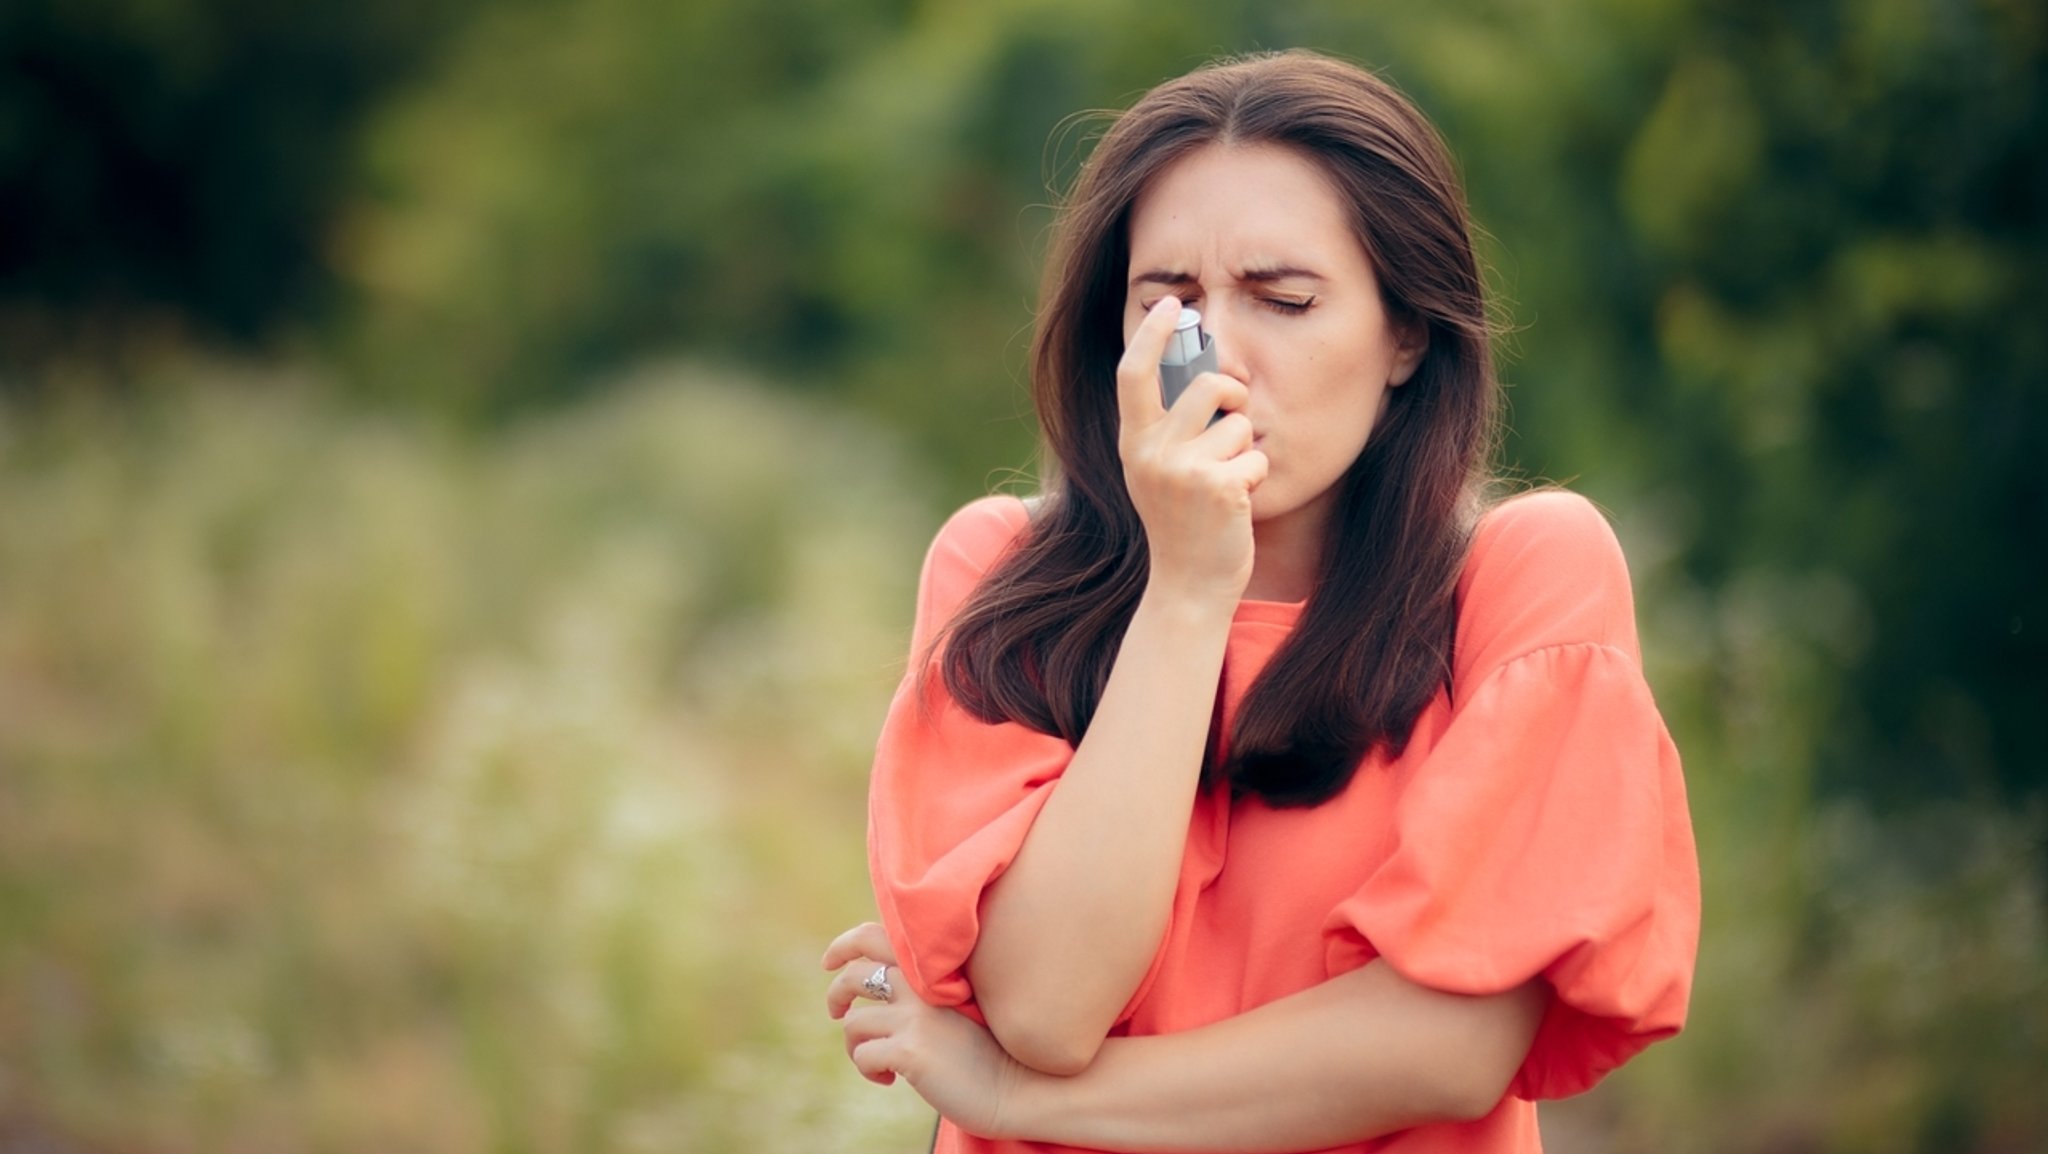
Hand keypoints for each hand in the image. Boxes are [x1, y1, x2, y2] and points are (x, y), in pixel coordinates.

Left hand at [823, 923, 1030, 1138]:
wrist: (1016, 1086)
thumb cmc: (989, 1049)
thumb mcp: (956, 1004)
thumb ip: (924, 988)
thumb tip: (878, 982)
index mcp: (932, 969)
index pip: (874, 936)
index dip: (844, 945)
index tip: (832, 962)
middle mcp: (921, 985)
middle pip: (853, 975)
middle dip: (836, 994)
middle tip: (836, 1012)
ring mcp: (914, 1016)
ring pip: (853, 1023)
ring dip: (856, 1045)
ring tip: (878, 1062)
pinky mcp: (909, 1050)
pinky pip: (863, 1056)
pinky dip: (869, 1070)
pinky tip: (889, 1080)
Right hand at [1117, 297, 1267, 603]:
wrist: (1188, 585)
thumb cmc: (1182, 522)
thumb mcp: (1158, 471)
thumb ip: (1169, 427)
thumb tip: (1207, 372)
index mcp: (1133, 442)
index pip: (1134, 373)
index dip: (1153, 334)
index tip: (1173, 304)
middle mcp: (1150, 451)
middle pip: (1209, 385)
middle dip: (1234, 398)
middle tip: (1234, 424)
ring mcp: (1182, 470)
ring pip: (1240, 423)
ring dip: (1245, 450)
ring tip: (1227, 483)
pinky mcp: (1218, 487)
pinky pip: (1256, 456)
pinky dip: (1256, 478)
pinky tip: (1238, 506)